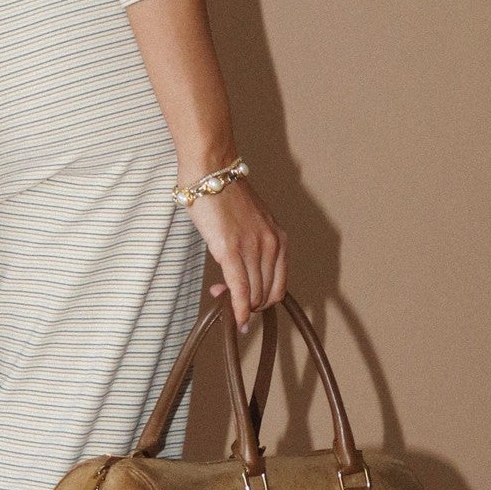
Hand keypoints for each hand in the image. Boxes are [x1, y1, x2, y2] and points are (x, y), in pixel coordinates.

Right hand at [180, 170, 287, 332]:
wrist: (211, 172)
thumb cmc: (225, 194)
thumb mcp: (252, 222)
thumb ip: (254, 245)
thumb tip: (242, 271)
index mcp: (279, 240)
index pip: (279, 286)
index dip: (262, 300)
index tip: (245, 299)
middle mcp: (272, 246)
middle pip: (267, 294)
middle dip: (248, 304)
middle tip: (227, 297)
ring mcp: (253, 249)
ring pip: (253, 294)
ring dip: (238, 305)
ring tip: (219, 293)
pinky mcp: (231, 250)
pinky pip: (240, 289)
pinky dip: (237, 308)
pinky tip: (233, 317)